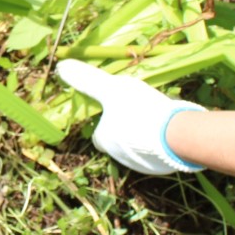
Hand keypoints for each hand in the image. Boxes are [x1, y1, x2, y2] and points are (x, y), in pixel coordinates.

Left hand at [57, 59, 205, 174]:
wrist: (173, 133)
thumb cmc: (137, 108)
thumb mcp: (110, 88)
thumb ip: (87, 79)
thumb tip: (61, 67)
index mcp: (104, 140)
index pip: (98, 134)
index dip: (106, 122)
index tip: (117, 110)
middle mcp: (118, 157)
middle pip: (118, 142)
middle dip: (126, 130)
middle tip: (140, 111)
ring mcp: (140, 165)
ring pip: (137, 150)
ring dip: (144, 137)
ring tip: (158, 119)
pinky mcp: (160, 168)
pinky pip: (156, 154)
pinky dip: (160, 144)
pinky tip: (169, 129)